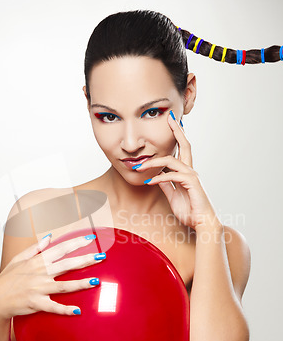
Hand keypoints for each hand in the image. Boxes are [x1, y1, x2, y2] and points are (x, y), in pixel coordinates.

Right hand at [0, 235, 103, 321]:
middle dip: (85, 260)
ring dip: (81, 284)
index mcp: (37, 261)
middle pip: (67, 265)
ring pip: (64, 286)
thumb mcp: (18, 258)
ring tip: (96, 282)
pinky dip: (65, 309)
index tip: (91, 238)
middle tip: (101, 256)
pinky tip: (77, 311)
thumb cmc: (6, 279)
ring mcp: (39, 288)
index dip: (76, 242)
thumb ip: (36, 247)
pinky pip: (53, 307)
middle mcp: (40, 273)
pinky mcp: (36, 303)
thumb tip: (50, 236)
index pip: (61, 248)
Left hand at [136, 110, 219, 230]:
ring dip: (153, 163)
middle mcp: (190, 171)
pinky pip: (172, 176)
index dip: (177, 136)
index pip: (182, 149)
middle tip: (169, 118)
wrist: (201, 223)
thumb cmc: (189, 210)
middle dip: (177, 130)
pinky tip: (149, 182)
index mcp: (186, 172)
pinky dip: (159, 178)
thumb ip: (166, 185)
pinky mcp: (191, 184)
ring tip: (140, 167)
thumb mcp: (172, 196)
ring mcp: (192, 176)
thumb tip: (156, 177)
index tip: (171, 123)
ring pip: (171, 161)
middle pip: (185, 145)